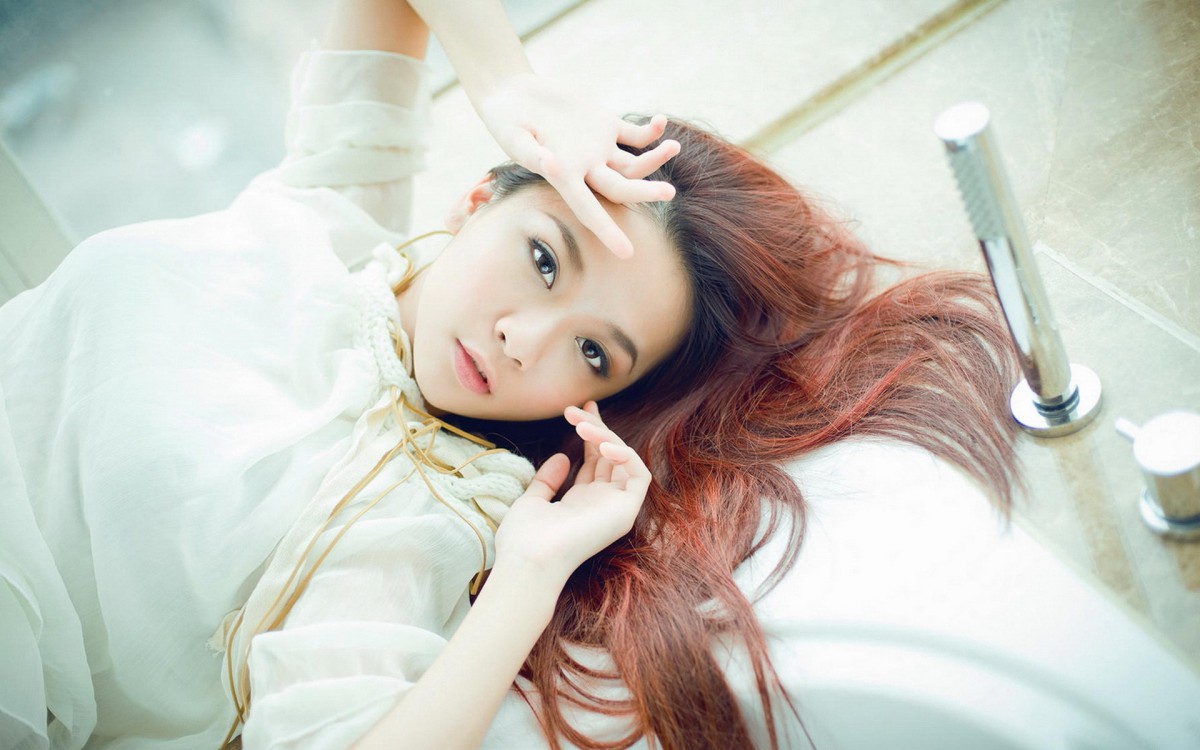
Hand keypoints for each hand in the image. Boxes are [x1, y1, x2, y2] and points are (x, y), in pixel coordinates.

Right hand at [475, 73, 679, 257]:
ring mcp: (599, 148)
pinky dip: (650, 131)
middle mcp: (585, 169)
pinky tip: (661, 121)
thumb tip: (549, 163)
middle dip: (644, 192)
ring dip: (656, 158)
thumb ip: (529, 150)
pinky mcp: (605, 126)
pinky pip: (635, 135)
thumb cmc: (506, 119)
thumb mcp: (512, 134)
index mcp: (564, 177)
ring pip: (634, 164)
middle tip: (669, 193)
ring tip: (674, 145)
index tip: (626, 254)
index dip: (606, 231)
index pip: (588, 210)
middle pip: (621, 188)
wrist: (514, 94)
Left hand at [494, 402, 650, 582]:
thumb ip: (548, 480)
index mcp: (581, 503)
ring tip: (582, 425)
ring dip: (606, 436)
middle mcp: (602, 504)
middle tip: (578, 409)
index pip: (595, 462)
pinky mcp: (627, 511)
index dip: (590, 435)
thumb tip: (562, 456)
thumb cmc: (524, 538)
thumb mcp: (532, 500)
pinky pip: (640, 475)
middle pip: (609, 457)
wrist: (529, 559)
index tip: (576, 412)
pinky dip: (626, 454)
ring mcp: (616, 508)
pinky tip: (602, 445)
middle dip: (597, 428)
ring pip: (624, 460)